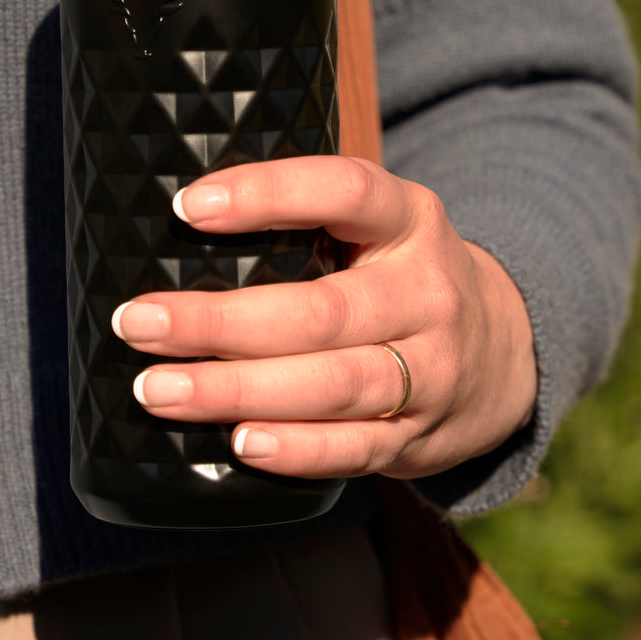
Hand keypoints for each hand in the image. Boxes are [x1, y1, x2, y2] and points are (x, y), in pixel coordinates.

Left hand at [111, 156, 537, 479]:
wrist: (502, 349)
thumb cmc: (401, 276)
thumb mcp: (381, 228)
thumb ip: (312, 221)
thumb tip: (182, 225)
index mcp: (411, 220)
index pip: (345, 190)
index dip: (269, 194)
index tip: (187, 207)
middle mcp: (427, 291)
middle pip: (323, 310)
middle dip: (221, 321)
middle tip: (138, 322)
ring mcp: (433, 367)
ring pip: (333, 384)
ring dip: (238, 390)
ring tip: (158, 390)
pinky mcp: (420, 433)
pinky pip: (355, 447)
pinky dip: (296, 449)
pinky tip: (239, 442)